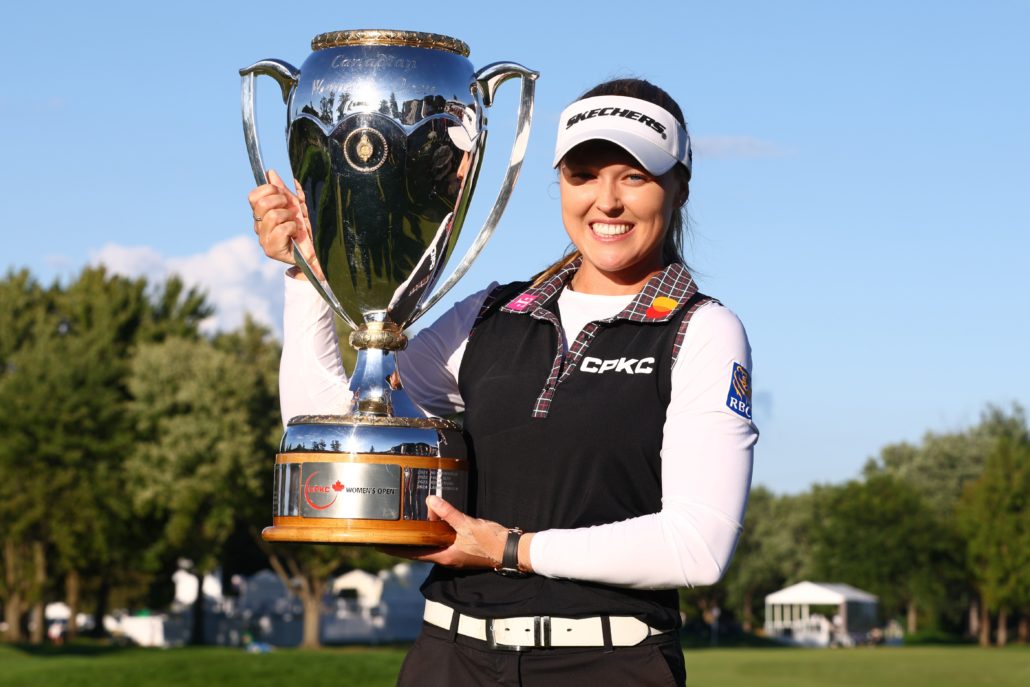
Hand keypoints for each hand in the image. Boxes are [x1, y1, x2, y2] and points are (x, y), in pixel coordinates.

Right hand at [248, 169, 322, 279]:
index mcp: (261, 214)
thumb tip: (270, 173)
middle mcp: (259, 226)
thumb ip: (283, 190)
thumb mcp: (295, 205)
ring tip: (295, 223)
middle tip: (291, 209)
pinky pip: (281, 230)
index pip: (253, 196)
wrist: (315, 251)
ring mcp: (263, 239)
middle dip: (281, 201)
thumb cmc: (304, 229)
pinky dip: (292, 228)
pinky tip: (295, 233)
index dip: (268, 190)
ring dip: (289, 216)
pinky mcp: (271, 250)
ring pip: (272, 216)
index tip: (282, 194)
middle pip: (262, 204)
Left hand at [379, 496, 532, 570]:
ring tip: (407, 525)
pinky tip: (432, 522)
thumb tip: (431, 501)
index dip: (396, 549)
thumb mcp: (468, 525)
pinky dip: (434, 532)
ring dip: (420, 536)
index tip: (379, 544)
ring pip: (431, 545)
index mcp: (444, 556)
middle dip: (405, 541)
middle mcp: (446, 557)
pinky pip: (441, 541)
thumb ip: (449, 513)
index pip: (413, 554)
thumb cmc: (490, 541)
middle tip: (389, 531)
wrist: (510, 550)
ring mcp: (454, 554)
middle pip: (419, 550)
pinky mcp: (461, 548)